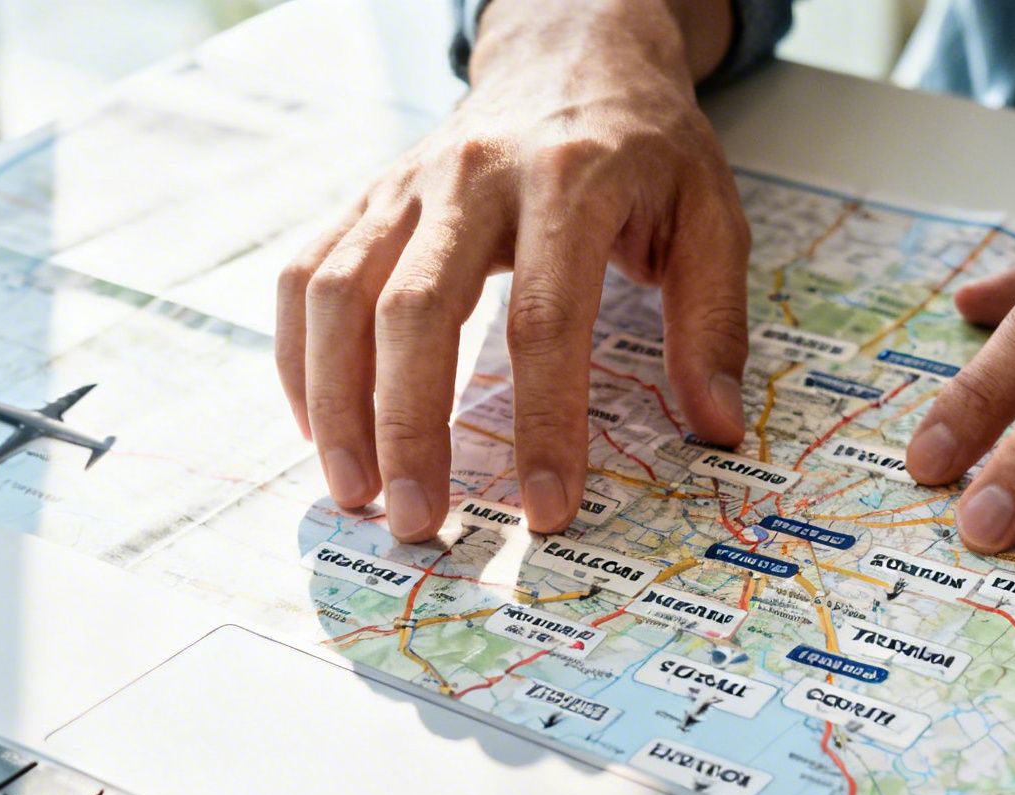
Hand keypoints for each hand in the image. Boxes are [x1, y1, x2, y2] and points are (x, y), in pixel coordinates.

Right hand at [276, 0, 747, 540]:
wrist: (574, 54)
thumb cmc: (644, 147)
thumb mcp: (711, 214)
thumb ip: (714, 321)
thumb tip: (717, 425)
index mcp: (570, 182)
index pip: (545, 319)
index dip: (543, 421)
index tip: (545, 508)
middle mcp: (472, 177)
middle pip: (416, 310)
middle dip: (410, 427)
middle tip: (419, 521)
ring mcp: (406, 187)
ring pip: (339, 294)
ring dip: (337, 402)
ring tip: (355, 491)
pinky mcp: (368, 199)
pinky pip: (305, 275)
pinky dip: (298, 356)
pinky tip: (319, 426)